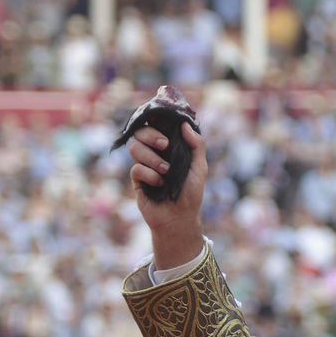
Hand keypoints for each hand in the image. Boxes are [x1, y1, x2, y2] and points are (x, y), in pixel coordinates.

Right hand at [127, 121, 207, 268]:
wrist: (180, 217)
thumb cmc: (191, 193)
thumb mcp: (199, 167)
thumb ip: (196, 144)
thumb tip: (183, 124)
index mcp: (168, 147)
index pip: (156, 125)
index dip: (154, 118)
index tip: (160, 118)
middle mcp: (154, 153)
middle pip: (140, 131)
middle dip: (152, 134)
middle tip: (165, 145)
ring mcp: (144, 165)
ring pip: (136, 148)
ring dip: (153, 158)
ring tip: (166, 171)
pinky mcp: (137, 179)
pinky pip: (136, 168)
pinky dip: (150, 175)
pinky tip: (160, 184)